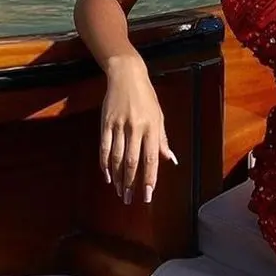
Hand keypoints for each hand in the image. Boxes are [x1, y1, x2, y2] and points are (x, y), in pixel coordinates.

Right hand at [100, 55, 176, 203]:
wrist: (127, 75)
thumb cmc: (147, 98)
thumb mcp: (160, 117)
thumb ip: (163, 140)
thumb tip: (171, 160)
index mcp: (152, 128)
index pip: (151, 158)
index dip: (149, 178)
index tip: (148, 195)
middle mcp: (136, 128)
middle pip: (133, 162)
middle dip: (131, 183)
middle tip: (130, 199)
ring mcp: (119, 125)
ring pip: (117, 157)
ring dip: (118, 177)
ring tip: (119, 191)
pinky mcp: (106, 123)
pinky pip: (104, 147)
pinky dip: (105, 163)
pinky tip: (107, 175)